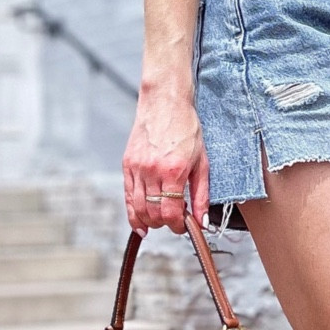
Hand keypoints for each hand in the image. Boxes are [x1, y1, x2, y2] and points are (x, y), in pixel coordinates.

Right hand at [123, 87, 210, 233]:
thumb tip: (203, 222)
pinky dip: (133, 214)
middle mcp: (152, 171)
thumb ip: (201, 195)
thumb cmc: (186, 129)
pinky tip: (140, 224)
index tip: (184, 226)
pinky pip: (128, 196)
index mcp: (173, 170)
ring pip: (139, 208)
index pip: (171, 212)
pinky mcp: (127, 164)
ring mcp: (137, 168)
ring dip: (150, 221)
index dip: (178, 226)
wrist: (165, 103)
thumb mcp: (202, 162)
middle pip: (153, 213)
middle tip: (175, 221)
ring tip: (161, 221)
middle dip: (165, 224)